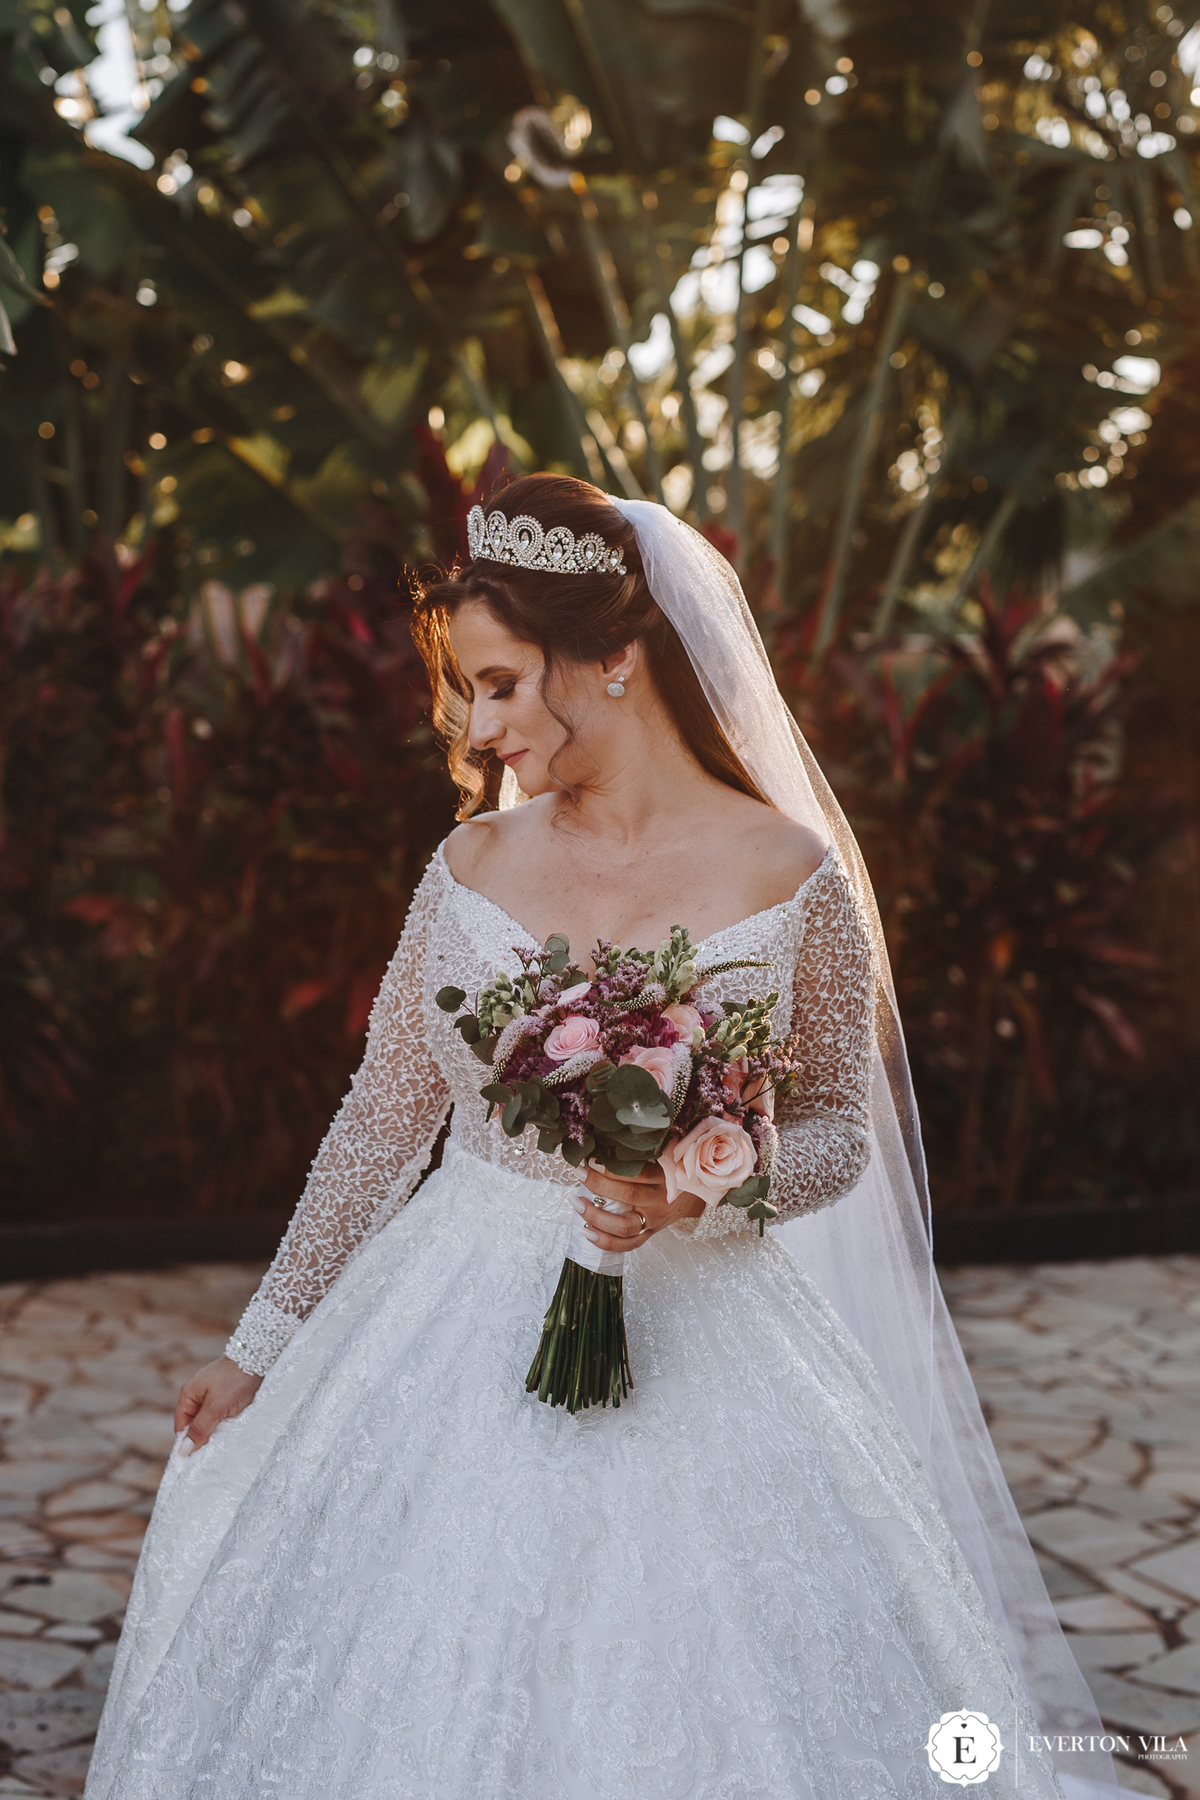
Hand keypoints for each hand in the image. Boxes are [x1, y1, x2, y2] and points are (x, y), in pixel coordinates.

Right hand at [174, 1356, 262, 1454]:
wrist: (259, 1356)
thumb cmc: (235, 1380)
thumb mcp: (216, 1408)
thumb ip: (200, 1428)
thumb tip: (183, 1450)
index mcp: (188, 1393)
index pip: (181, 1425)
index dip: (187, 1441)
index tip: (196, 1458)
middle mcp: (198, 1391)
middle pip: (195, 1422)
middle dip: (204, 1435)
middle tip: (214, 1450)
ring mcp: (212, 1390)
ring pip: (210, 1417)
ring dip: (217, 1427)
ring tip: (226, 1436)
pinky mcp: (226, 1390)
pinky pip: (221, 1410)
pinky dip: (226, 1418)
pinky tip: (234, 1424)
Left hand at [579, 1160, 703, 1253]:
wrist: (693, 1197)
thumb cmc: (673, 1173)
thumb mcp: (667, 1157)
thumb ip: (645, 1151)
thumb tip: (608, 1139)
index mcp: (666, 1177)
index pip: (637, 1172)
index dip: (613, 1167)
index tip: (592, 1158)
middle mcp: (659, 1201)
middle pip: (628, 1196)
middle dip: (599, 1185)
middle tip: (579, 1174)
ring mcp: (653, 1221)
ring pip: (624, 1226)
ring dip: (596, 1217)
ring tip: (577, 1204)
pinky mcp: (649, 1234)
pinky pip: (627, 1245)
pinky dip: (605, 1242)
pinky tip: (586, 1232)